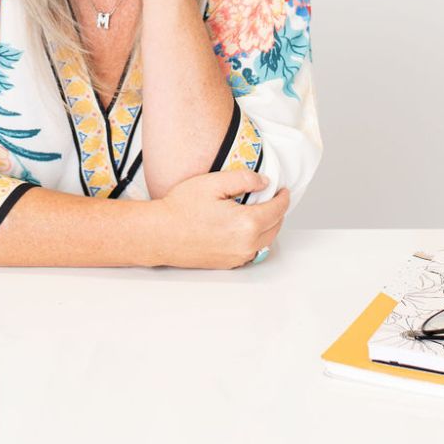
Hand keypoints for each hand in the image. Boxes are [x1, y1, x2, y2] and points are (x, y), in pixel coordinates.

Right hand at [152, 169, 290, 269]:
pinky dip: (255, 239)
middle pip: (275, 227)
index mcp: (245, 223)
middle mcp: (245, 244)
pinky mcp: (227, 263)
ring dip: (268, 226)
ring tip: (258, 211)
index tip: (282, 190)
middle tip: (272, 198)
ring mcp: (237, 257)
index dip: (283, 197)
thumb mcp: (212, 183)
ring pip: (265, 241)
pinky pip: (251, 251)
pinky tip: (243, 227)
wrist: (160, 234)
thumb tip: (264, 182)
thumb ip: (243, 179)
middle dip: (278, 211)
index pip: (277, 210)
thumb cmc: (180, 209)